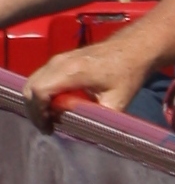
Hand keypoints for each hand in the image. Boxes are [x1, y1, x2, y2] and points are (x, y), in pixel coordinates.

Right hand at [27, 33, 148, 123]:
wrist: (134, 48)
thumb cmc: (128, 72)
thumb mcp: (117, 100)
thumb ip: (98, 117)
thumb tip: (85, 135)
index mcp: (72, 71)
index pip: (39, 92)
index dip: (38, 113)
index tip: (48, 128)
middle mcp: (60, 62)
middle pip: (30, 87)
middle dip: (34, 110)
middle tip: (47, 127)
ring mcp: (59, 58)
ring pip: (33, 81)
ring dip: (36, 101)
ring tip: (50, 119)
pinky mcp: (61, 59)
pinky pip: (41, 77)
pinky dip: (41, 92)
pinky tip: (55, 106)